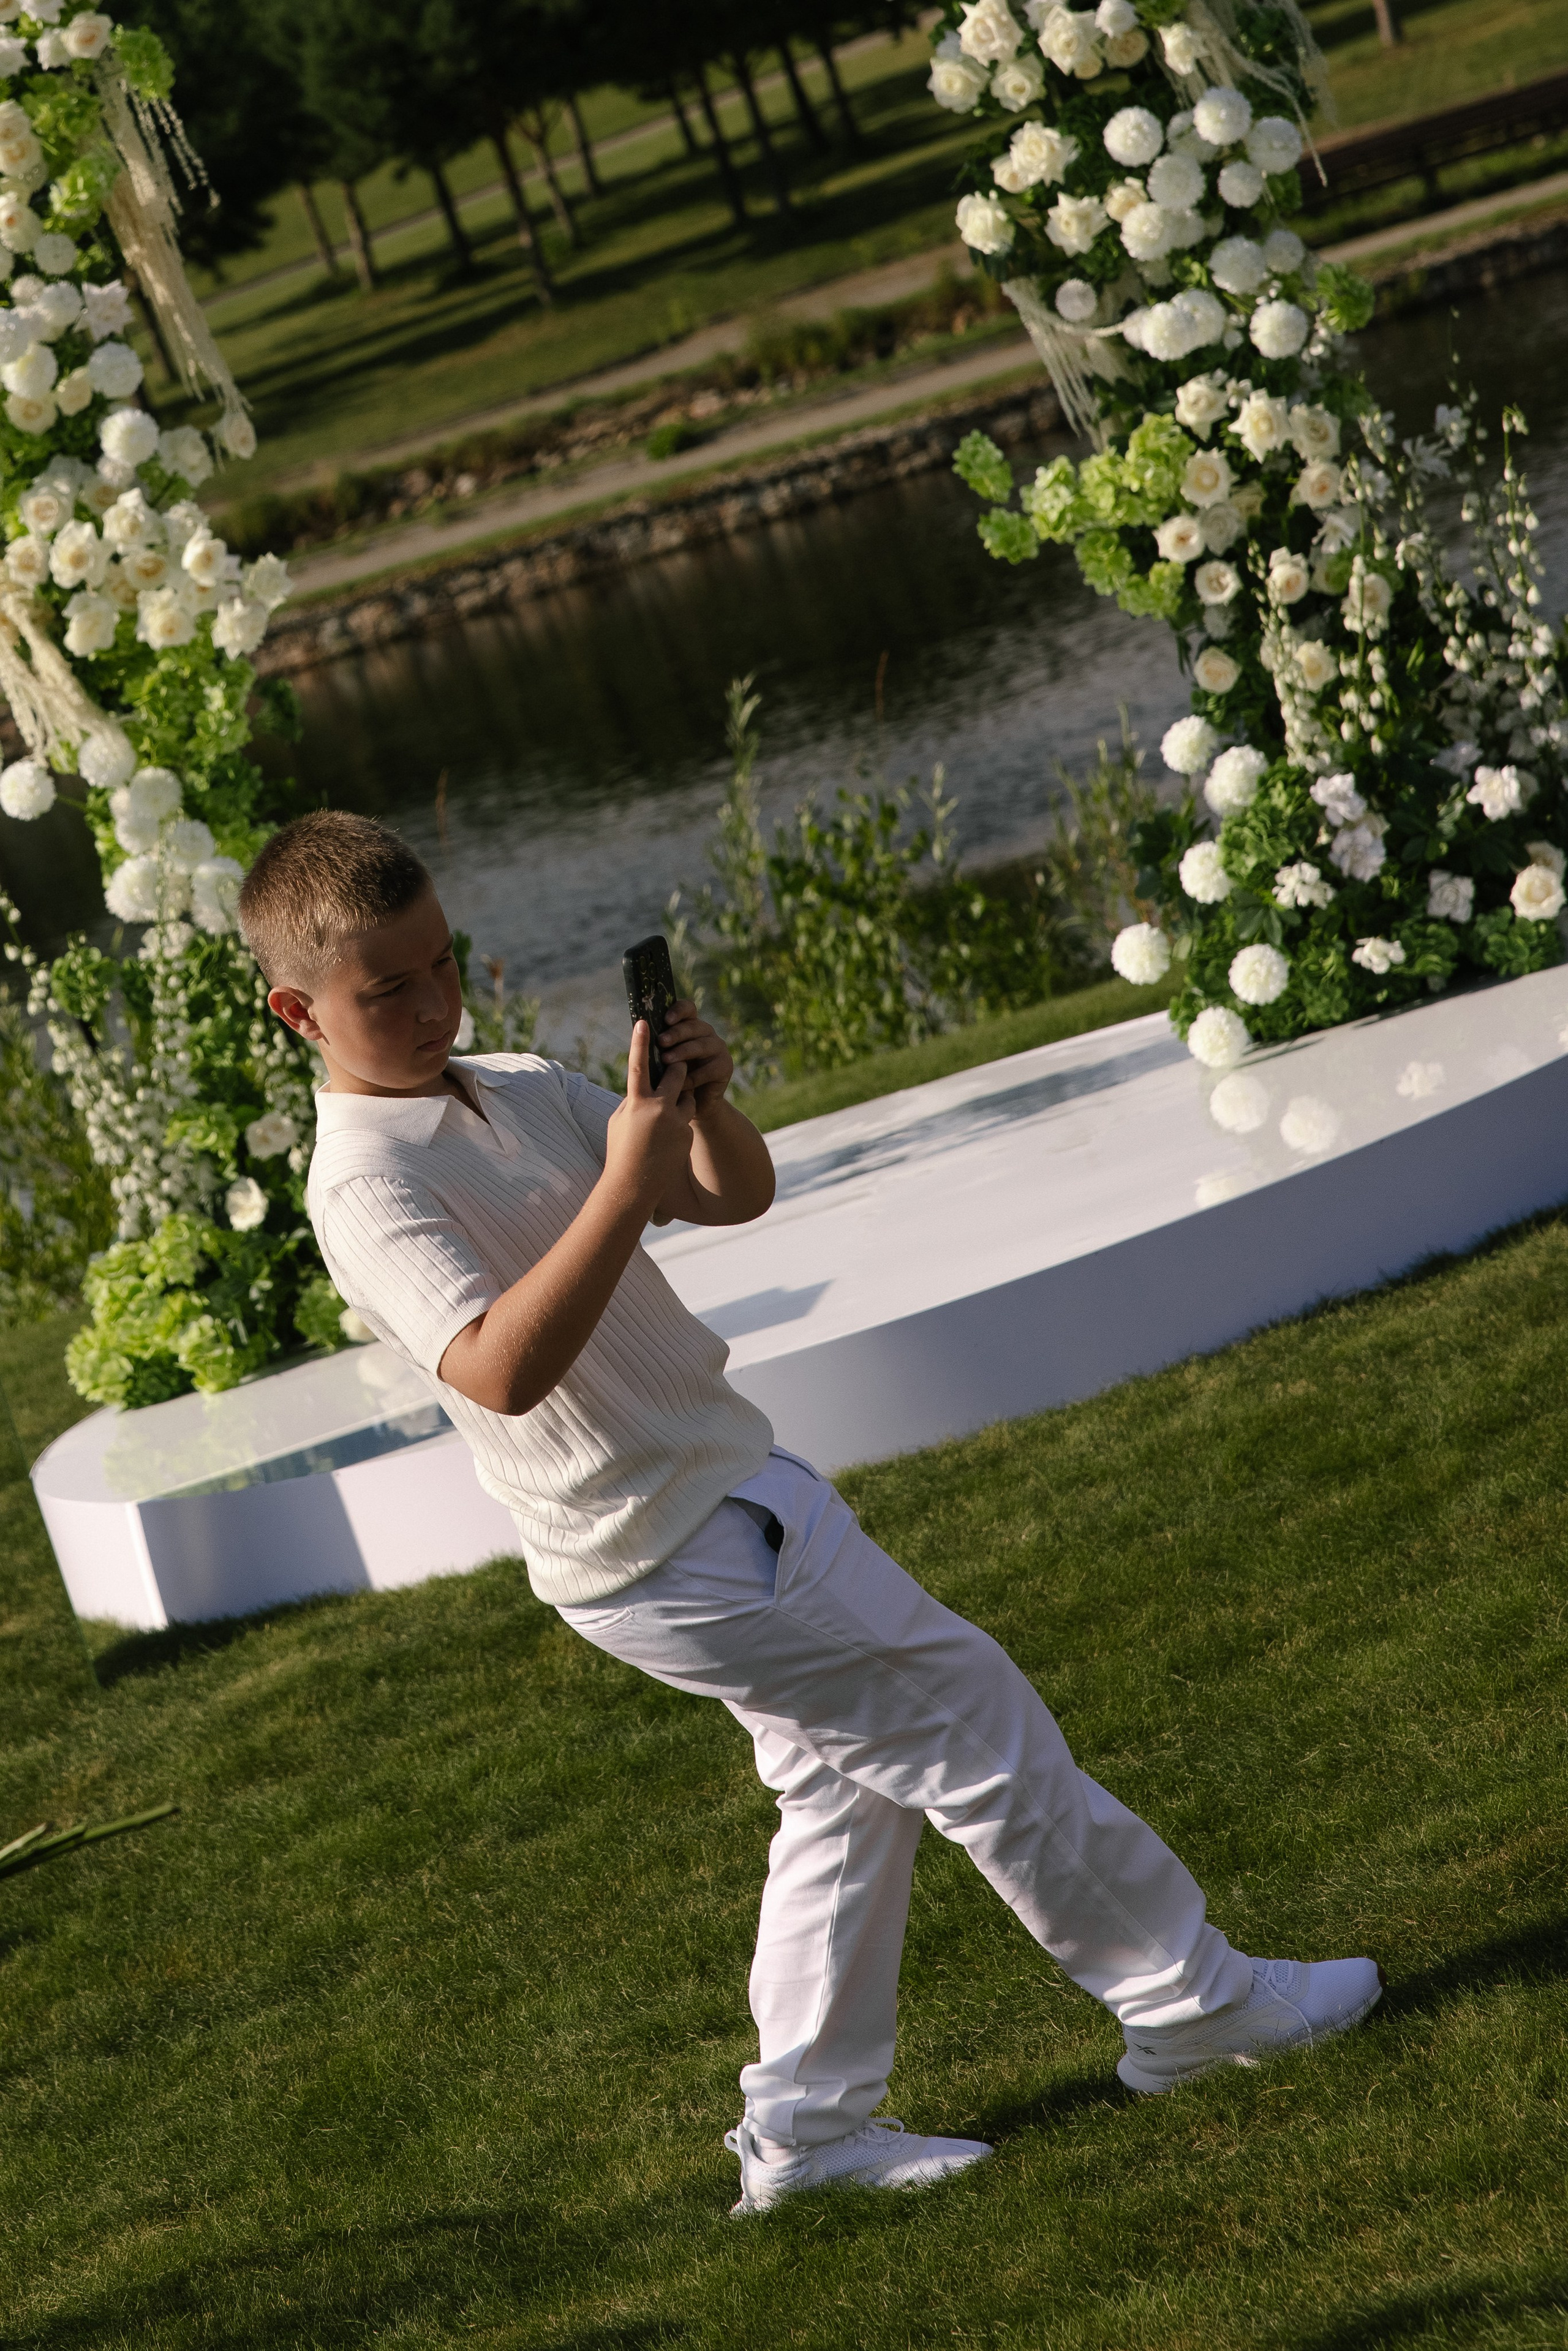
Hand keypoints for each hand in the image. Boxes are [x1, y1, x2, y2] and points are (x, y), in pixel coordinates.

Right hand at [604, 1019, 693, 1211]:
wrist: (634, 1186)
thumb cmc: (619, 1151)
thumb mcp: (619, 1121)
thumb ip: (633, 1100)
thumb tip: (644, 1088)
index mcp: (637, 1103)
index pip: (638, 1065)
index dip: (639, 1042)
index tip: (642, 1021)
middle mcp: (659, 1109)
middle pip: (677, 1074)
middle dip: (678, 1067)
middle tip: (675, 1064)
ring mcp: (676, 1122)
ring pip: (687, 1097)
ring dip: (680, 1099)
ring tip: (663, 1117)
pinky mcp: (686, 1135)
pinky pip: (685, 1120)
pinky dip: (677, 1124)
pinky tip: (664, 1141)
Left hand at [657, 999, 734, 1120]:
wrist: (694, 1105)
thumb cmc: (673, 1079)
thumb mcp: (663, 1059)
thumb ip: (658, 1046)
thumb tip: (638, 1033)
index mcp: (690, 1026)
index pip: (688, 1009)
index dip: (678, 1011)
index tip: (666, 1020)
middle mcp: (706, 1033)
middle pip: (693, 1026)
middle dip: (676, 1033)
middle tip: (660, 1042)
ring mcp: (718, 1048)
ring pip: (701, 1045)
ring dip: (682, 1052)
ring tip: (666, 1060)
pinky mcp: (725, 1066)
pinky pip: (708, 1069)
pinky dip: (693, 1077)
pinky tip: (680, 1084)